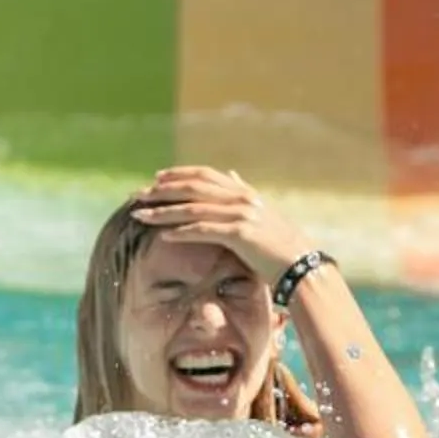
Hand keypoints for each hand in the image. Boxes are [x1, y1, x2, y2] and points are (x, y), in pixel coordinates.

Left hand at [129, 166, 314, 280]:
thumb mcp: (263, 212)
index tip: (156, 178)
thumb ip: (244, 192)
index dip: (178, 174)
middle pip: (193, 187)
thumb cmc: (280, 243)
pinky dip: (181, 232)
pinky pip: (203, 230)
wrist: (301, 264)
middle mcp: (242, 198)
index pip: (205, 175)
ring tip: (140, 216)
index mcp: (244, 192)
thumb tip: (232, 173)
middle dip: (161, 190)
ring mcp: (242, 214)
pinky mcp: (241, 233)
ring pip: (192, 209)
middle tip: (137, 195)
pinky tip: (162, 236)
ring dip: (162, 212)